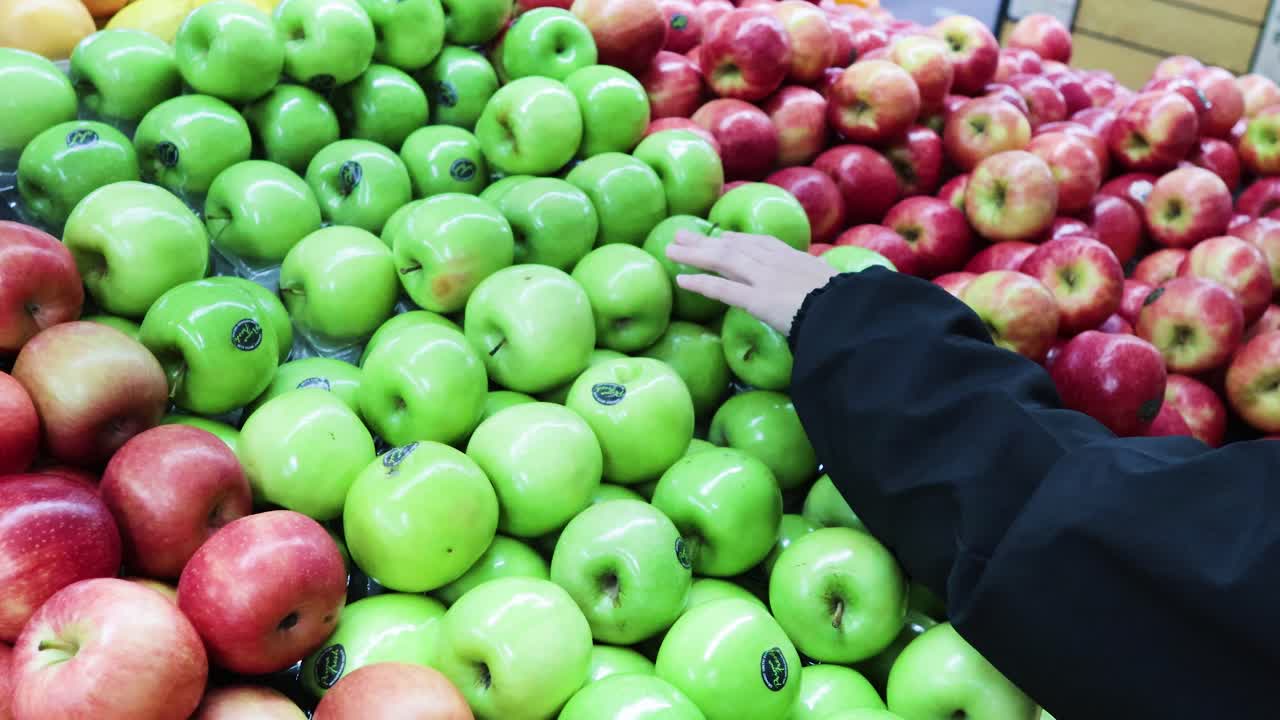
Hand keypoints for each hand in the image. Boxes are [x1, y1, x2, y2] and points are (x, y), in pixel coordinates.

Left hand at [666, 230, 837, 334]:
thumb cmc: (852, 308)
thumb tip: (825, 300)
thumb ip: (825, 291)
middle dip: (707, 240)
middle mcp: (779, 263)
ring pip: (724, 260)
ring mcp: (767, 279)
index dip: (738, 239)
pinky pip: (724, 289)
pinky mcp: (759, 300)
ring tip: (670, 250)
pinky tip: (681, 279)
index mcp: (799, 260)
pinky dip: (701, 282)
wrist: (854, 314)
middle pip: (736, 246)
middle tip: (682, 234)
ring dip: (695, 254)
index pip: (763, 244)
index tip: (722, 235)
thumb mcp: (840, 290)